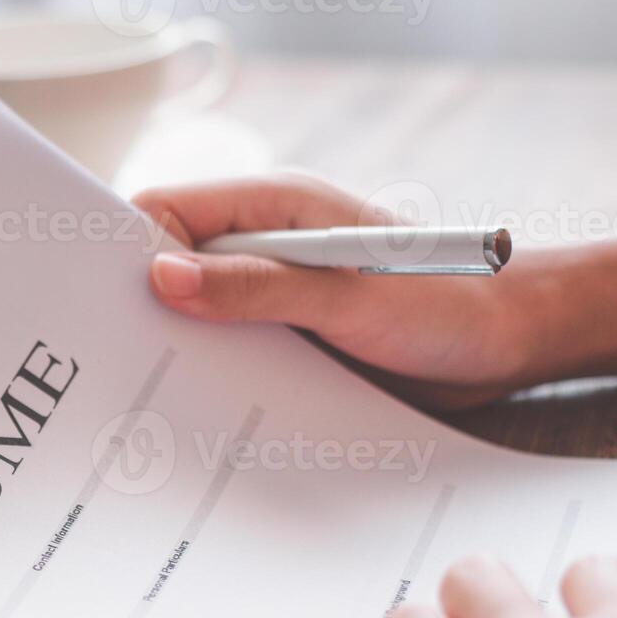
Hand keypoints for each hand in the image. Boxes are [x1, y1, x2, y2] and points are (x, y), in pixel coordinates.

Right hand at [132, 175, 547, 409]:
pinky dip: (209, 376)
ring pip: (193, 315)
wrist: (508, 348)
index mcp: (272, 207)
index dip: (129, 251)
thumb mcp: (347, 297)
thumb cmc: (446, 304)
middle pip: (169, 265)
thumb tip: (162, 277)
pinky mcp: (283, 338)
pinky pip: (226, 353)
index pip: (167, 210)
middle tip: (116, 358)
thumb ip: (257, 287)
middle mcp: (264, 246)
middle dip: (141, 306)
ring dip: (177, 350)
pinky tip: (199, 410)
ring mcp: (271, 293)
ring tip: (150, 394)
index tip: (108, 303)